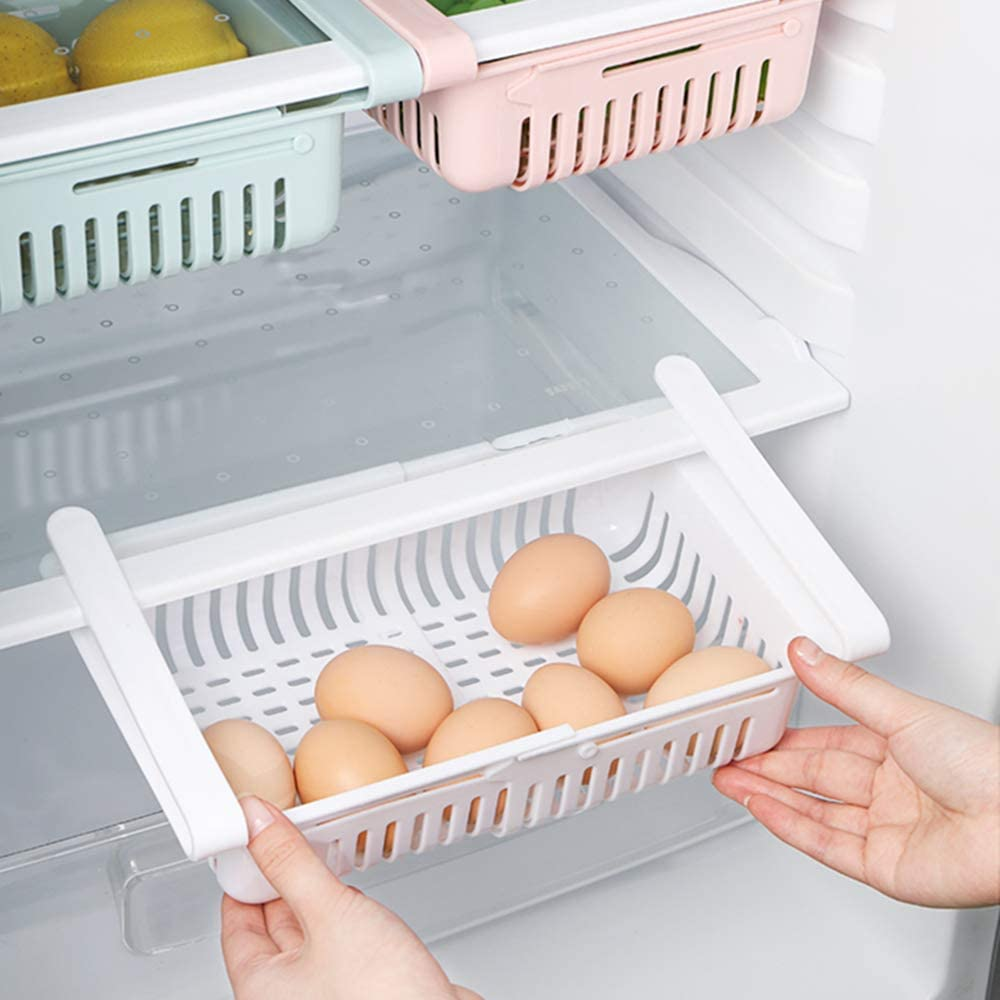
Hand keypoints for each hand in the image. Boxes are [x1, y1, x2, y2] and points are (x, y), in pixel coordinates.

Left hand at [221, 797, 481, 999]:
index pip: (236, 921)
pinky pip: (340, 944)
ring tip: (328, 864)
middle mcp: (287, 996)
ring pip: (310, 933)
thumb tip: (258, 826)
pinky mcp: (358, 987)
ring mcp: (324, 993)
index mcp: (260, 987)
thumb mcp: (331, 914)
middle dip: (283, 881)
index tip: (256, 839)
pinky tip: (361, 903)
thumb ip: (292, 865)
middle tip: (293, 840)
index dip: (246, 874)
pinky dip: (346, 917)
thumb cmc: (382, 999)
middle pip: (272, 925)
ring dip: (318, 897)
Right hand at [713, 637, 999, 907]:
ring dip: (767, 795)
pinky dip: (789, 825)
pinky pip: (825, 844)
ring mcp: (886, 830)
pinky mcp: (883, 868)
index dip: (785, 738)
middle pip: (813, 778)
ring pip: (813, 811)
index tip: (751, 729)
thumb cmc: (987, 765)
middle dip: (766, 766)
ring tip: (728, 780)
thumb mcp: (902, 712)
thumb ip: (845, 685)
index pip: (827, 743)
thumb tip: (805, 651)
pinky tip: (761, 808)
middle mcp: (891, 791)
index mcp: (900, 750)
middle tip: (726, 756)